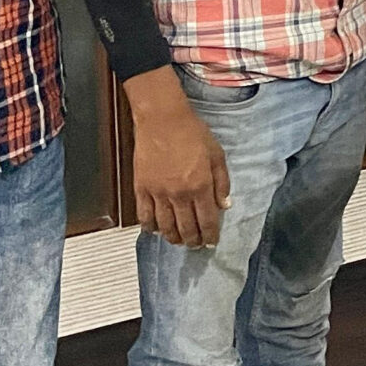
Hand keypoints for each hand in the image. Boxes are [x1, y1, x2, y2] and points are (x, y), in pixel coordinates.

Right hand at [126, 72, 231, 249]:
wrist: (162, 119)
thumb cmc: (192, 133)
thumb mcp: (217, 154)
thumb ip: (222, 182)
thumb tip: (225, 206)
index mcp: (200, 186)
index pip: (207, 220)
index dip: (210, 235)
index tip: (212, 242)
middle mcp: (179, 194)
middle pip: (186, 228)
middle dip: (193, 241)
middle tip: (196, 245)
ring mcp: (158, 193)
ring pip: (165, 227)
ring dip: (173, 238)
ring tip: (179, 240)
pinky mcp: (141, 189)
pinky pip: (144, 216)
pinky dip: (150, 227)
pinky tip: (156, 230)